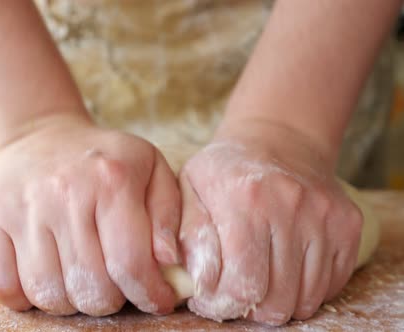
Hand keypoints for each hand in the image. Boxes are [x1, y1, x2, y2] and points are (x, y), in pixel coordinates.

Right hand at [0, 114, 180, 315]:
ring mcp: (22, 208)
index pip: (130, 262)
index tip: (156, 301)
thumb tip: (167, 261)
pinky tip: (45, 280)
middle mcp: (64, 193)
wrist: (39, 136)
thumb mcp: (150, 167)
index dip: (149, 293)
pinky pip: (3, 285)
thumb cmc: (102, 159)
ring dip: (69, 303)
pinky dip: (24, 299)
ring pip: (48, 293)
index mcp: (111, 179)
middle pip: (90, 286)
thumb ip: (167, 213)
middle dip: (110, 300)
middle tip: (114, 287)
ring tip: (80, 281)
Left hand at [179, 119, 362, 324]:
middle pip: (276, 299)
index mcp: (246, 199)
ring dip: (279, 302)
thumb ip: (187, 234)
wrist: (279, 139)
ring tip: (259, 281)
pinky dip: (306, 291)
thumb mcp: (190, 187)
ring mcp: (325, 216)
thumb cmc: (226, 170)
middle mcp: (291, 206)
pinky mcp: (349, 225)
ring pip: (306, 299)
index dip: (222, 304)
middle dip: (250, 308)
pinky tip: (284, 271)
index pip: (241, 282)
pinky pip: (331, 286)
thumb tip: (194, 281)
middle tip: (235, 294)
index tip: (211, 299)